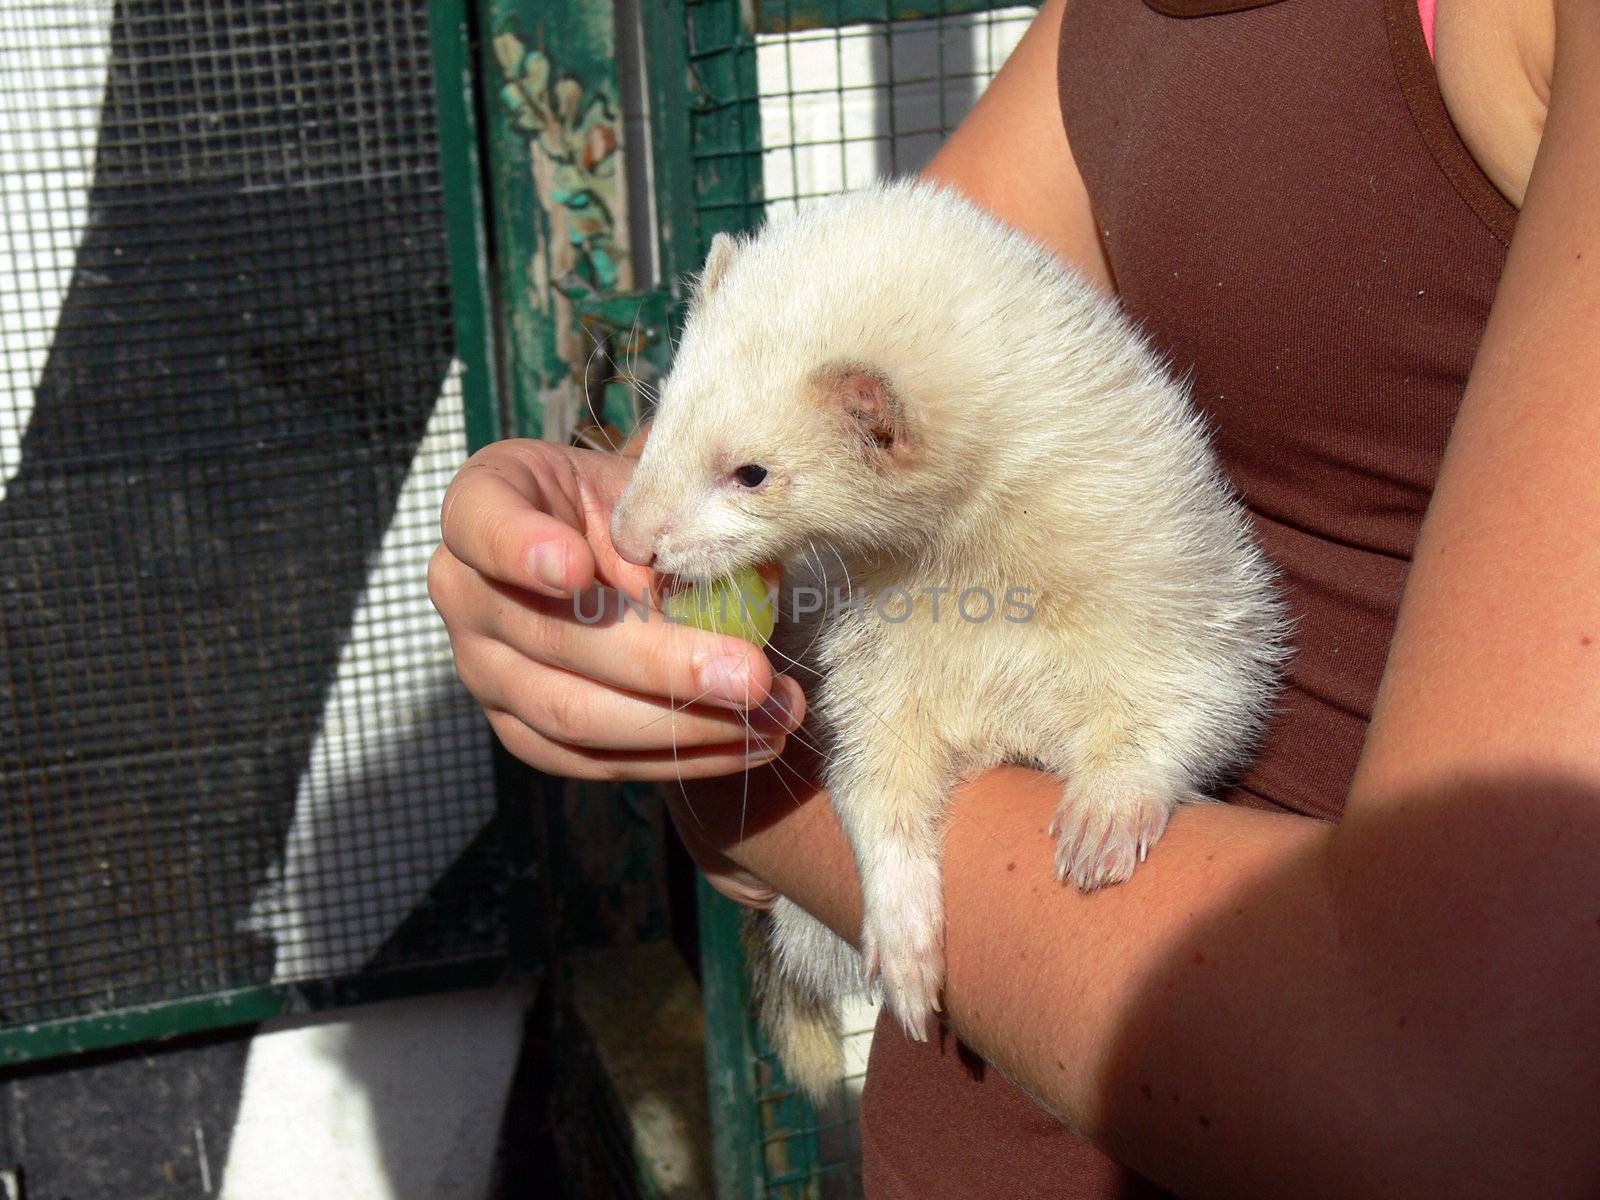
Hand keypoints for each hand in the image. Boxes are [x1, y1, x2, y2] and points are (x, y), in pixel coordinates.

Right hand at [428, 438, 806, 782]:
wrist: (599, 553)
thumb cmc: (626, 508)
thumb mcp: (646, 493)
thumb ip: (678, 526)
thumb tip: (753, 588)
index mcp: (482, 506)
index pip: (482, 522)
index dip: (523, 547)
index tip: (578, 566)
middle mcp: (464, 592)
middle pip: (552, 639)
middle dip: (663, 664)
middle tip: (751, 675)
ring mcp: (484, 670)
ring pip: (574, 714)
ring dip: (683, 723)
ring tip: (769, 715)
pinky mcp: (521, 731)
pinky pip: (593, 761)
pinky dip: (677, 759)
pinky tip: (746, 743)